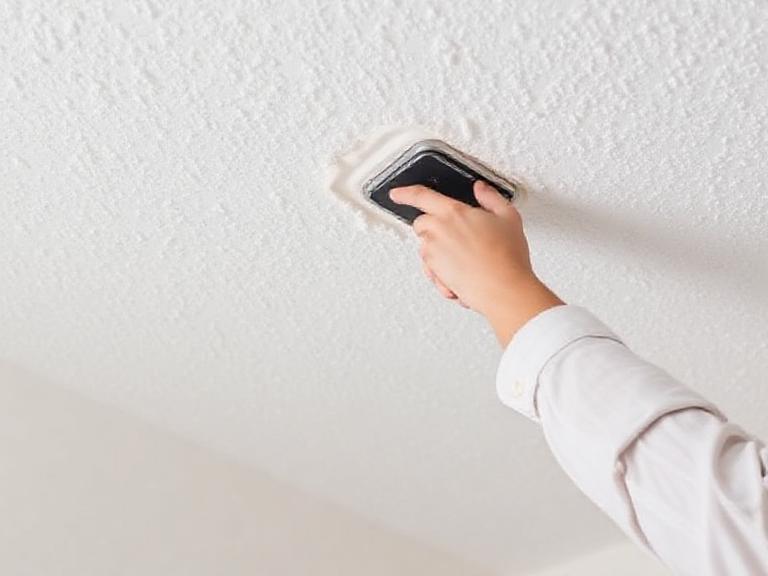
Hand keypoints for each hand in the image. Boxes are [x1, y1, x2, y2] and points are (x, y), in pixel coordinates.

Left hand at [390, 181, 563, 345]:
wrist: (504, 289)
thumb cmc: (507, 256)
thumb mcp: (508, 217)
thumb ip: (491, 198)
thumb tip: (481, 189)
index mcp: (453, 213)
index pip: (421, 196)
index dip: (406, 193)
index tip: (397, 194)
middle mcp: (438, 232)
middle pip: (421, 223)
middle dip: (433, 226)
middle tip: (457, 234)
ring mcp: (433, 254)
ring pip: (426, 247)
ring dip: (440, 250)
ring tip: (466, 258)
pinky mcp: (434, 273)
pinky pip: (431, 268)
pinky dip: (442, 271)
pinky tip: (462, 272)